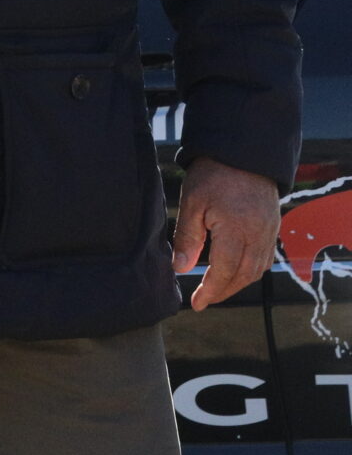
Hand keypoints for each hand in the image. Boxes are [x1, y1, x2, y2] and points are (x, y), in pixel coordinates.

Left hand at [172, 154, 280, 309]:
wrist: (243, 151)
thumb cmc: (213, 174)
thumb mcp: (192, 203)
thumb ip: (188, 237)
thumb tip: (180, 269)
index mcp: (238, 229)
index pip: (226, 270)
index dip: (211, 290)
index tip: (196, 303)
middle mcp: (259, 234)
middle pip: (245, 275)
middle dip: (224, 291)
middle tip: (203, 300)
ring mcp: (269, 230)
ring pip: (258, 269)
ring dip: (238, 283)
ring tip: (216, 289)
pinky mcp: (273, 225)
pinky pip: (265, 256)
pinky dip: (250, 269)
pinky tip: (235, 271)